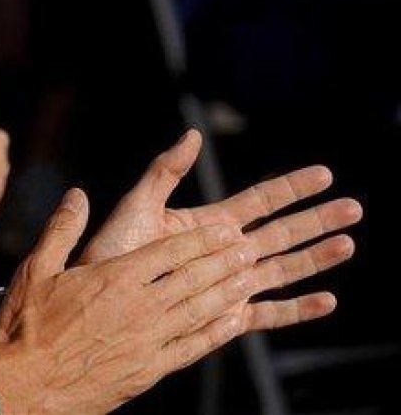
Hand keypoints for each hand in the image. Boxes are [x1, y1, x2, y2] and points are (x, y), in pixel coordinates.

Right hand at [0, 189, 259, 413]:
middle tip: (250, 248)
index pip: (169, 253)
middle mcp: (139, 307)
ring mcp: (148, 341)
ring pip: (200, 311)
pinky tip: (233, 322)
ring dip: (227, 292)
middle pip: (193, 279)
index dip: (201, 240)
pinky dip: (217, 333)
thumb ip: (62, 229)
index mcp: (114, 278)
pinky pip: (193, 347)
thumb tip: (77, 195)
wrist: (25, 385)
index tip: (224, 229)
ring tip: (250, 278)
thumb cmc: (26, 326)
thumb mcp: (35, 269)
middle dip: (224, 261)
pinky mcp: (149, 369)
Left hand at [80, 129, 359, 331]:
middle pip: (280, 233)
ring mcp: (226, 285)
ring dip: (316, 258)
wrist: (96, 301)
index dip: (290, 188)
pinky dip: (296, 310)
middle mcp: (222, 253)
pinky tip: (326, 301)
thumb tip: (192, 134)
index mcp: (206, 225)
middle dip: (316, 220)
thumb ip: (166, 172)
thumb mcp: (137, 206)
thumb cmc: (110, 253)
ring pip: (281, 270)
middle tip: (355, 208)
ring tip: (349, 245)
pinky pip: (265, 314)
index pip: (258, 201)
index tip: (324, 174)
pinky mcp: (223, 318)